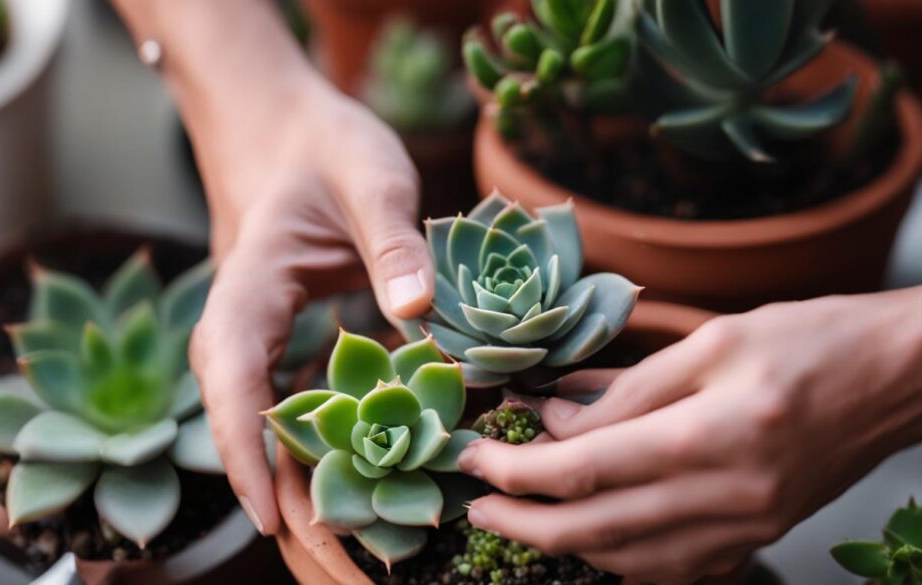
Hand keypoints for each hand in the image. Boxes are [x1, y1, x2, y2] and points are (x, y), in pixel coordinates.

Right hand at [187, 78, 433, 534]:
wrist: (285, 135)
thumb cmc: (324, 148)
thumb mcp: (370, 175)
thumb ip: (395, 236)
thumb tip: (419, 308)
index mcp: (247, 288)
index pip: (232, 382)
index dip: (249, 456)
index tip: (275, 522)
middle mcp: (238, 330)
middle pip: (246, 432)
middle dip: (289, 503)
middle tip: (346, 569)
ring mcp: (256, 345)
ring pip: (267, 436)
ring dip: (307, 494)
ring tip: (359, 558)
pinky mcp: (282, 352)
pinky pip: (294, 417)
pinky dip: (325, 458)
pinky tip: (370, 493)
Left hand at [457, 290, 921, 582]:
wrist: (895, 380)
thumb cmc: (810, 342)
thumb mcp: (711, 341)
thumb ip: (627, 388)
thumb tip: (555, 417)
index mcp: (711, 436)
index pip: (585, 468)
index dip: (516, 469)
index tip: (473, 455)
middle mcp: (727, 497)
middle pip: (596, 528)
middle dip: (522, 520)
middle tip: (475, 503)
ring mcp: (744, 529)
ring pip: (627, 560)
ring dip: (561, 544)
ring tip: (517, 517)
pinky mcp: (754, 539)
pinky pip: (669, 569)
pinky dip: (616, 558)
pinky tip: (589, 536)